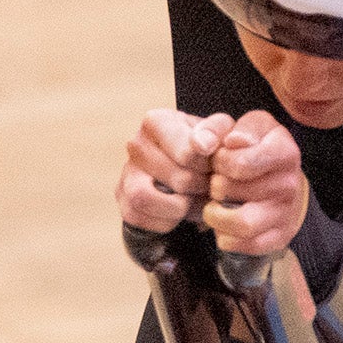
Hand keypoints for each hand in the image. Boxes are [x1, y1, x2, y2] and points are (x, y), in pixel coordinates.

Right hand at [114, 109, 216, 233]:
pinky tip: (178, 210)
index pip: (188, 154)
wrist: (187, 171)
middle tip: (209, 185)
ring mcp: (126, 173)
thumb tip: (202, 145)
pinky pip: (142, 218)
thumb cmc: (205, 149)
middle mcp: (136, 144)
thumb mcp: (219, 133)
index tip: (214, 165)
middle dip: (201, 188)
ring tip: (193, 199)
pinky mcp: (124, 200)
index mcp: (157, 121)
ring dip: (179, 207)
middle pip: (178, 180)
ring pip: (147, 198)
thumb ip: (216, 131)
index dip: (209, 167)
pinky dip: (166, 221)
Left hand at [202, 111, 307, 258]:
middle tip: (218, 182)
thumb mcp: (240, 127)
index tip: (221, 159)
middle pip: (232, 191)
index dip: (219, 161)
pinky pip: (246, 246)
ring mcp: (286, 213)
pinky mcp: (280, 237)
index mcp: (284, 150)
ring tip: (215, 205)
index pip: (240, 163)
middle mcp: (289, 183)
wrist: (282, 178)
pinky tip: (225, 223)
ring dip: (216, 215)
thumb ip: (221, 126)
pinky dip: (226, 237)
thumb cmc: (255, 148)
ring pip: (241, 224)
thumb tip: (230, 142)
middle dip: (215, 186)